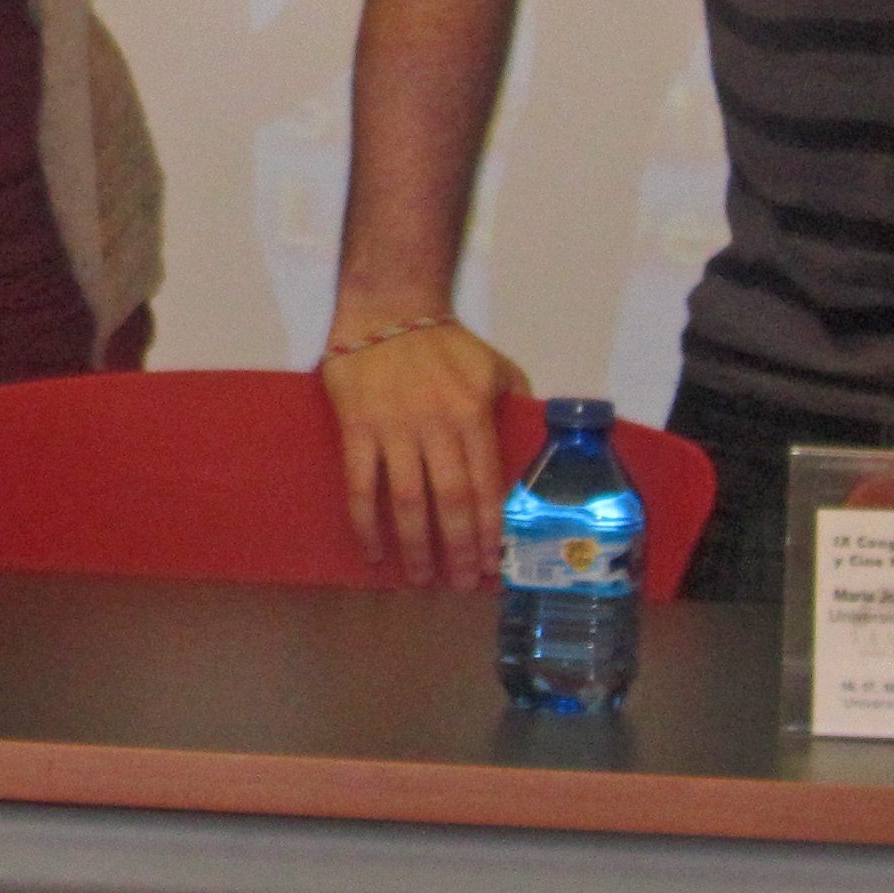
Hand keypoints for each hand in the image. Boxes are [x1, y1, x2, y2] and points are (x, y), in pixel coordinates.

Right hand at [323, 314, 527, 586]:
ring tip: (421, 578)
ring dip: (416, 545)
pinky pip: (361, 483)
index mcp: (472, 415)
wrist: (386, 307)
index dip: (490, 531)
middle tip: (460, 585)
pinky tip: (375, 550)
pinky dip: (367, 521)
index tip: (492, 567)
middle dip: (458, 549)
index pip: (486, 485)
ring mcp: (394, 429)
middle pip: (451, 501)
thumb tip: (536, 442)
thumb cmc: (444, 342)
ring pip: (408, 499)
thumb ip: (516, 404)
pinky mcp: (357, 427)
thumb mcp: (495, 367)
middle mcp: (436, 426)